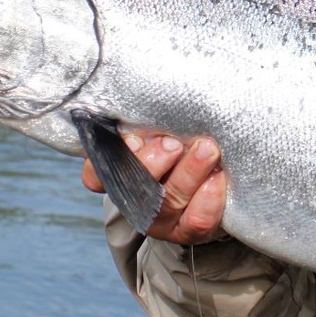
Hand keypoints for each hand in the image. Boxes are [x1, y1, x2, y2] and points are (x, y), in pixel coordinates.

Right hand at [82, 133, 228, 244]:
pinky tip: (218, 175)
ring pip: (168, 202)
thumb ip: (149, 120)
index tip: (132, 141)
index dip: (105, 165)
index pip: (97, 174)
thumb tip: (148, 86)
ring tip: (207, 149)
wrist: (209, 174)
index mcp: (118, 173)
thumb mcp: (160, 127)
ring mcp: (161, 219)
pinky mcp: (189, 230)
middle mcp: (135, 199)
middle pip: (134, 188)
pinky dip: (209, 198)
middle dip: (155, 163)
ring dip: (188, 173)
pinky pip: (197, 220)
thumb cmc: (179, 138)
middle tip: (174, 143)